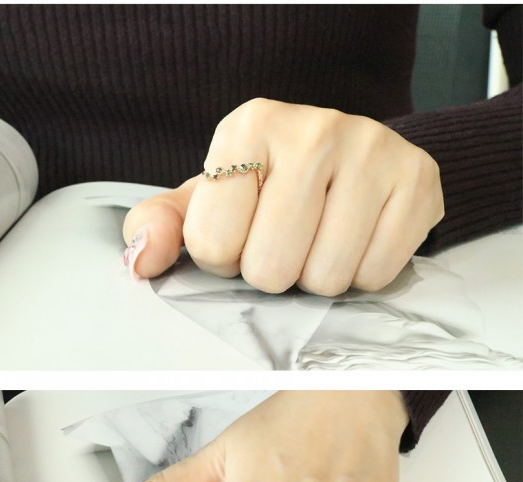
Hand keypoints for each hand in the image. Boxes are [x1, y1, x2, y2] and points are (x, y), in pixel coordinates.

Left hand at [123, 98, 442, 295]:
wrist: (356, 161)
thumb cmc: (273, 189)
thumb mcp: (207, 201)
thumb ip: (159, 227)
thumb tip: (141, 260)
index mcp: (248, 126)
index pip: (214, 245)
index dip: (226, 258)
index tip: (244, 233)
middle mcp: (312, 128)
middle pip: (271, 269)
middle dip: (275, 274)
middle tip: (287, 244)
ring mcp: (370, 151)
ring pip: (326, 279)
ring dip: (319, 280)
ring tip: (321, 242)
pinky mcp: (415, 181)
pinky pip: (375, 275)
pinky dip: (364, 276)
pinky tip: (358, 242)